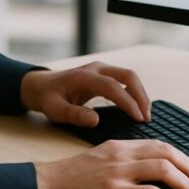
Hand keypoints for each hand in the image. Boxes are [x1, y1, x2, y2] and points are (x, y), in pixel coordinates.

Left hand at [20, 61, 151, 126]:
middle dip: (141, 96)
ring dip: (140, 94)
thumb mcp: (55, 110)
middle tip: (146, 117)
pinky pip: (125, 79)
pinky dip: (135, 92)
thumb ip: (74, 115)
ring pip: (129, 76)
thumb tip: (95, 120)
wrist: (42, 85)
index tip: (138, 118)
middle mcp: (96, 68)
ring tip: (145, 115)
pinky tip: (137, 107)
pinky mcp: (105, 73)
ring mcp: (101, 68)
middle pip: (127, 75)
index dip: (128, 102)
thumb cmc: (49, 98)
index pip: (113, 87)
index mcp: (84, 77)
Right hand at [34, 139, 188, 188]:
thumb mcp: (97, 159)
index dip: (180, 156)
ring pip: (163, 170)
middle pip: (167, 153)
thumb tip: (145, 173)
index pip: (158, 144)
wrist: (44, 186)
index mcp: (119, 145)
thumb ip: (121, 161)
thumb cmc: (68, 178)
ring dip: (185, 183)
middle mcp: (122, 154)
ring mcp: (118, 172)